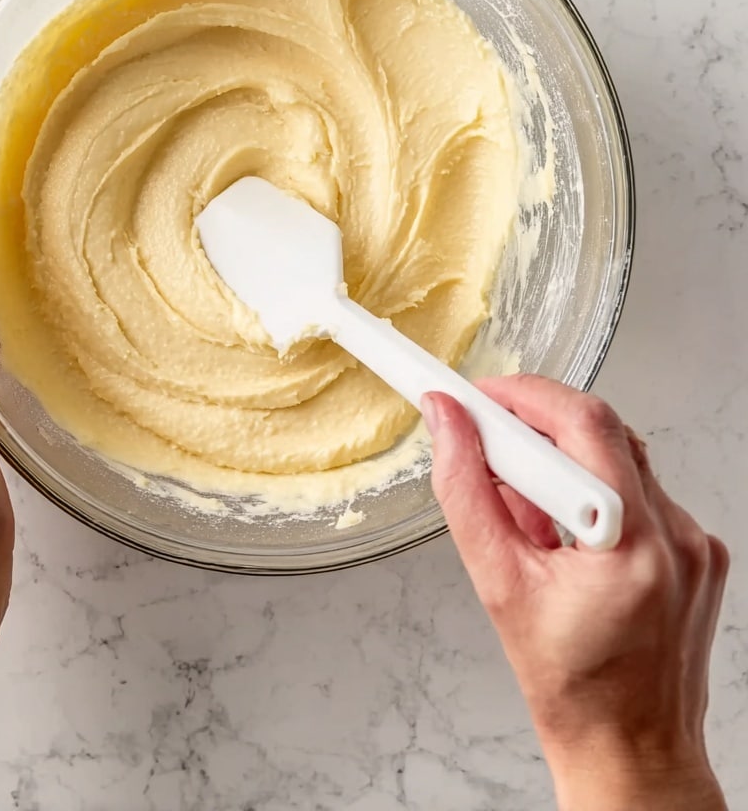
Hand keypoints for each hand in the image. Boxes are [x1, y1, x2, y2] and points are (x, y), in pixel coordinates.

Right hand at [425, 375, 728, 810]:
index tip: (478, 398)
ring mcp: (694, 541)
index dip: (523, 397)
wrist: (629, 748)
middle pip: (604, 431)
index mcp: (632, 545)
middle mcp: (676, 535)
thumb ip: (465, 493)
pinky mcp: (698, 549)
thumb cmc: (572, 687)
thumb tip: (447, 424)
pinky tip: (562, 533)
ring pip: (620, 457)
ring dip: (564, 463)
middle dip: (538, 425)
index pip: (583, 424)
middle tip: (489, 441)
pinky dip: (592, 493)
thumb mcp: (497, 586)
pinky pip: (639, 490)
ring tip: (525, 509)